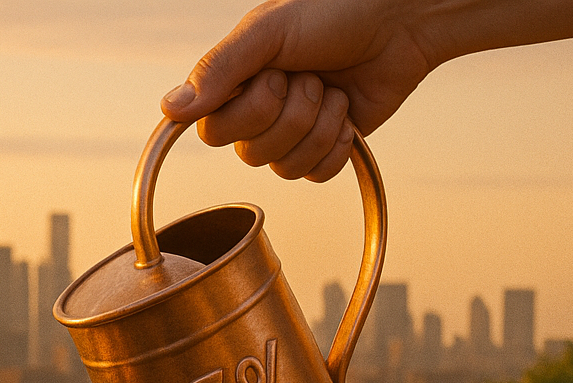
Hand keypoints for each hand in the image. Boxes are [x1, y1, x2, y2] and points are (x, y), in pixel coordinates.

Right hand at [161, 0, 435, 180]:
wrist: (403, 20)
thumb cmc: (336, 12)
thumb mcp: (269, 31)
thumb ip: (217, 69)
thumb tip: (170, 110)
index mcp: (236, 84)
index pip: (213, 132)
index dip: (248, 113)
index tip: (275, 76)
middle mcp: (257, 112)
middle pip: (251, 154)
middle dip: (292, 115)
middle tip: (313, 76)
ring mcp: (292, 133)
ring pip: (285, 168)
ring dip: (319, 126)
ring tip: (334, 90)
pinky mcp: (326, 147)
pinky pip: (316, 176)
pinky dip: (337, 146)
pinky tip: (348, 116)